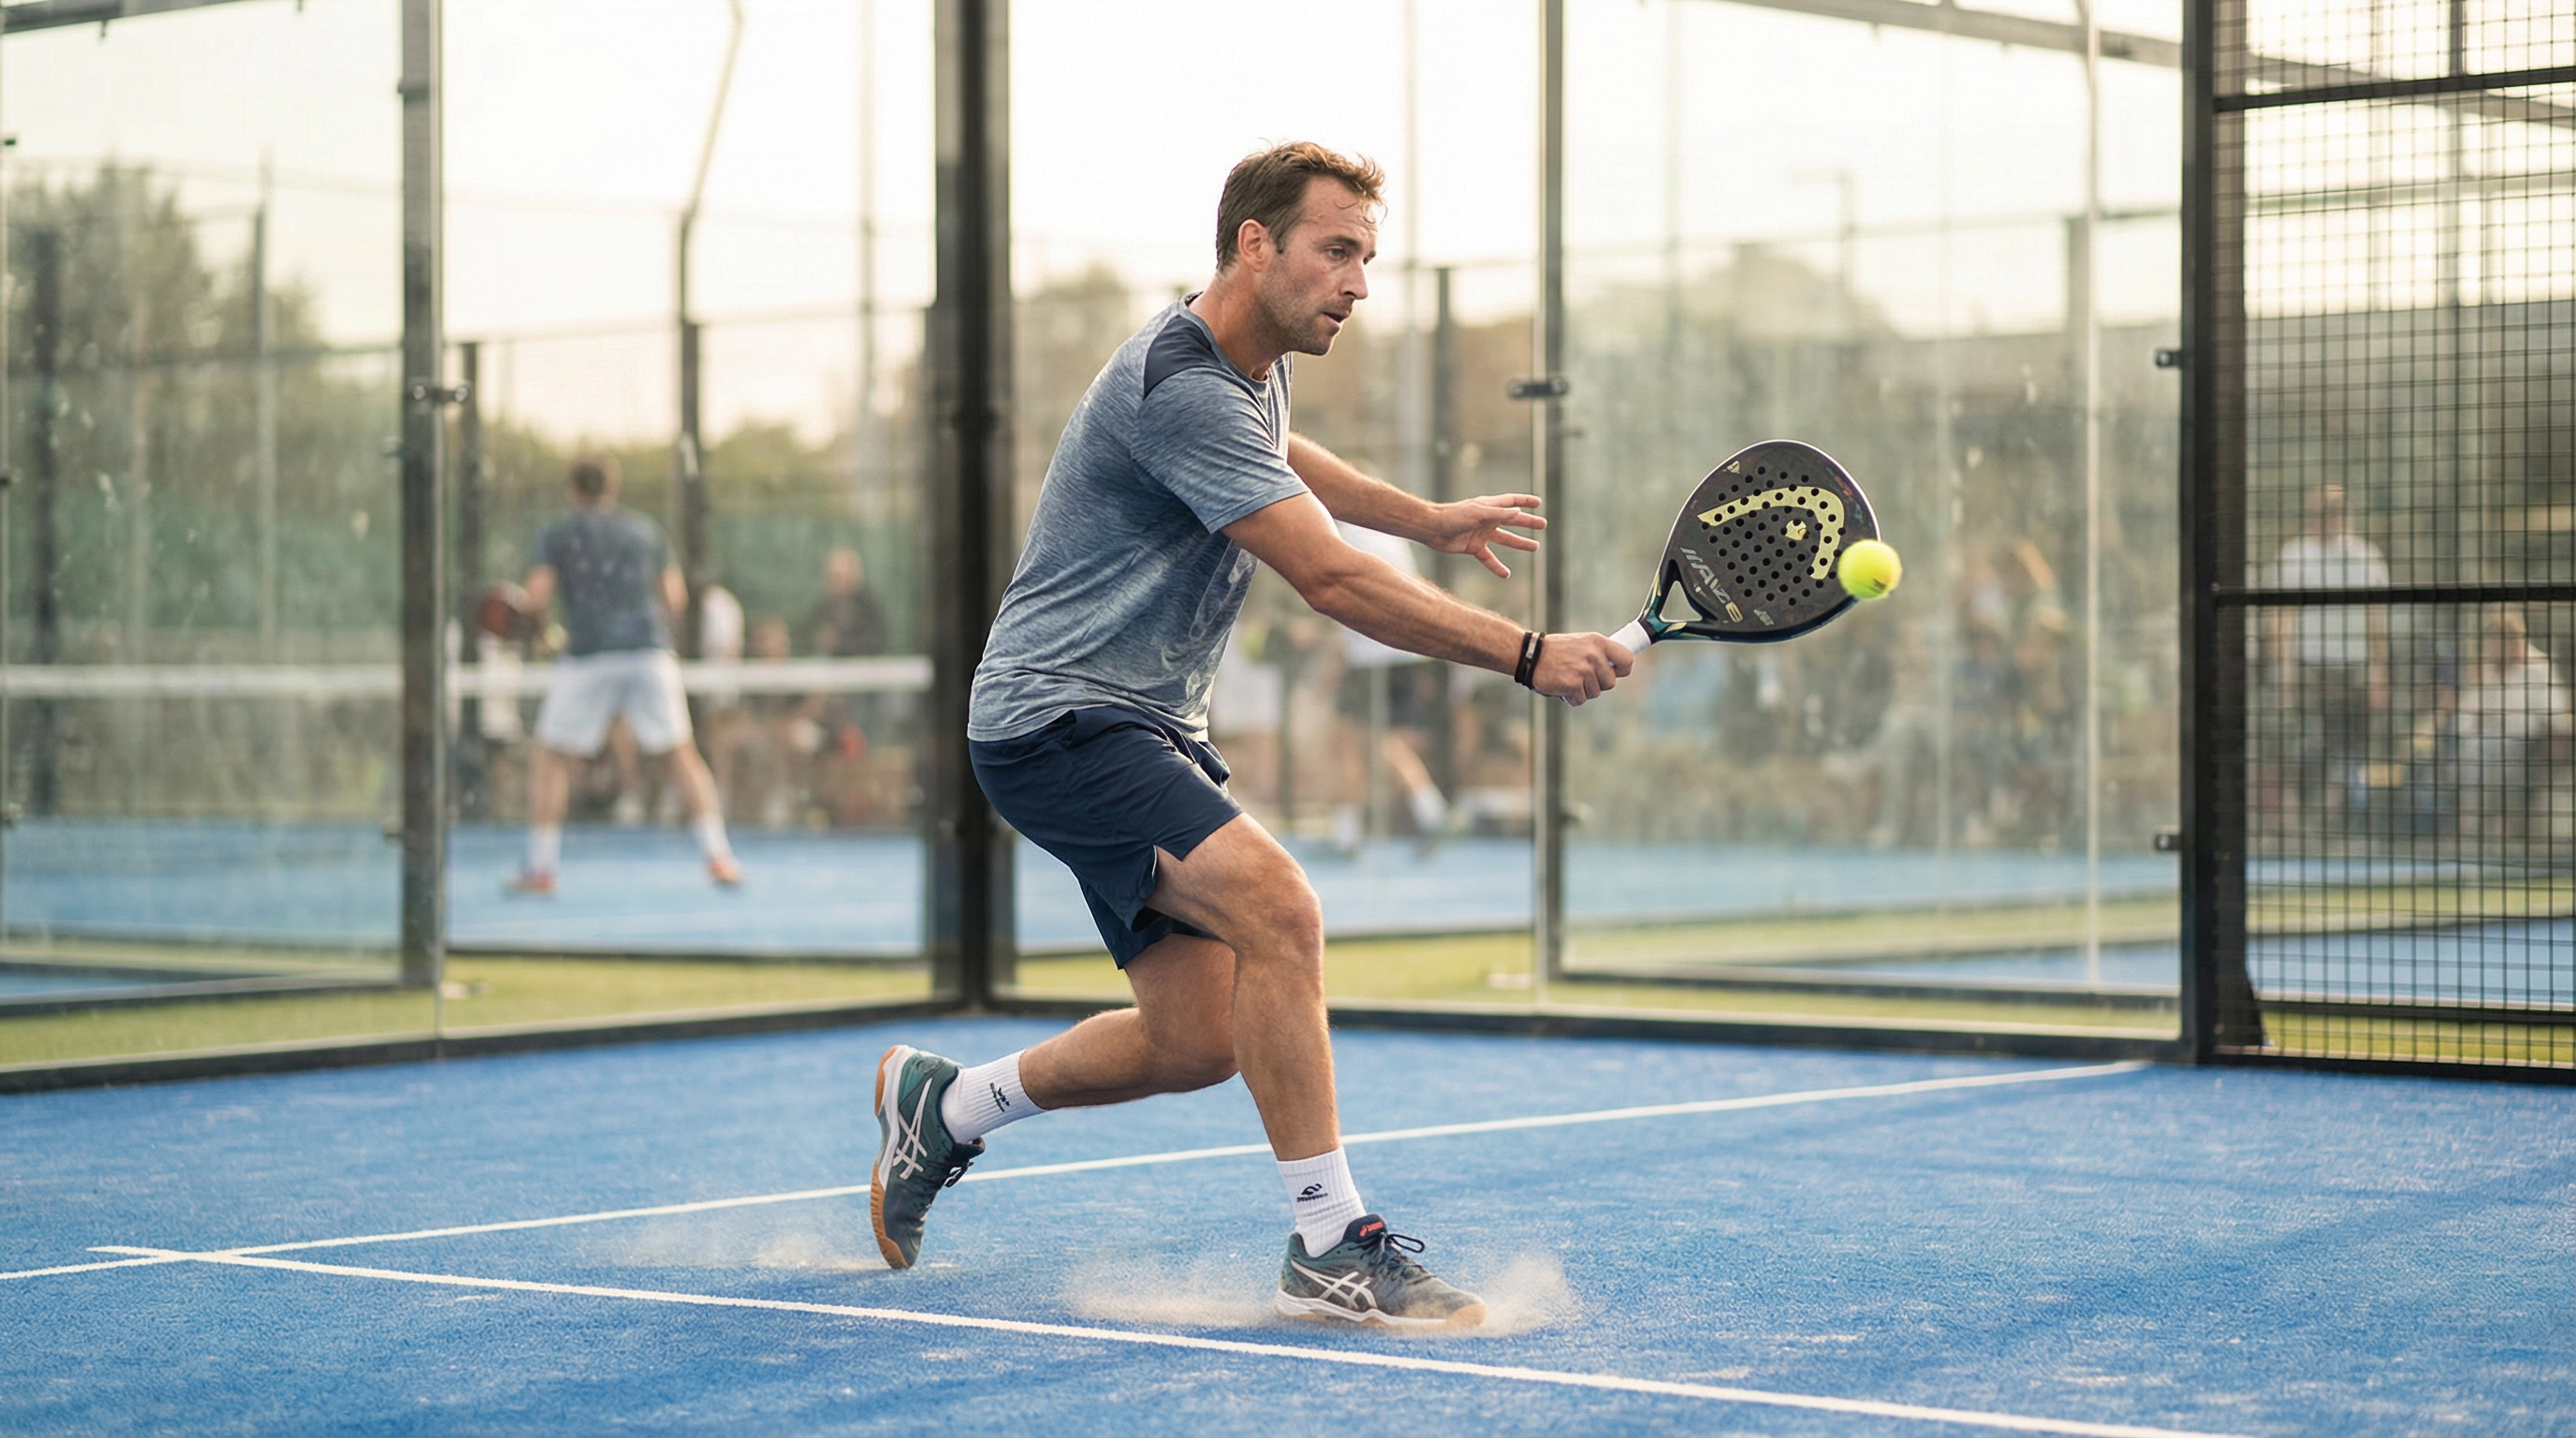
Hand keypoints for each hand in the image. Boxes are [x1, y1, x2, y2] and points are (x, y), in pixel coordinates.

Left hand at [1423, 494, 1544, 578]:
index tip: (1538, 502)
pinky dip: (1496, 566)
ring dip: (1519, 543)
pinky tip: (1506, 574)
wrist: (1432, 528)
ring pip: (1505, 539)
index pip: (1511, 501)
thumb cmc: (1454, 516)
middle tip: (1543, 525)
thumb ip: (1499, 514)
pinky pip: (1488, 558)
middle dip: (1527, 522)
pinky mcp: (1473, 547)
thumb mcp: (1479, 513)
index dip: (1525, 501)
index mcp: (1489, 506)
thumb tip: (1519, 512)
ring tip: (1535, 547)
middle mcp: (1487, 519)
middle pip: (1512, 520)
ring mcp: (1481, 533)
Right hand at [1531, 632, 1633, 706]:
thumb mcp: (1582, 643)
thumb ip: (1599, 654)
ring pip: (1595, 693)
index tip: (1614, 673)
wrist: (1530, 655)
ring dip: (1582, 691)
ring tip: (1568, 678)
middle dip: (1597, 684)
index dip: (1622, 670)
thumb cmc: (1556, 651)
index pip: (1627, 659)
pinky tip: (1561, 686)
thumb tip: (1616, 670)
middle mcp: (1593, 655)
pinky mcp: (1573, 684)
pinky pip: (1581, 700)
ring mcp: (1584, 670)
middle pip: (1610, 683)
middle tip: (1581, 676)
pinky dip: (1571, 697)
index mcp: (1598, 642)